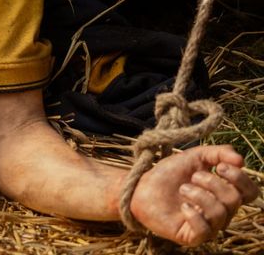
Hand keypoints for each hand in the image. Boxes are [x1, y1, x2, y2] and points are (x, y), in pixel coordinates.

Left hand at [130, 144, 258, 245]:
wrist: (141, 188)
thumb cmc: (169, 174)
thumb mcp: (194, 157)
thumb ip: (218, 153)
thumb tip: (240, 160)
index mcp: (225, 194)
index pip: (250, 192)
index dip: (240, 178)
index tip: (219, 167)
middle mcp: (222, 212)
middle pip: (235, 200)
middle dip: (214, 183)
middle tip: (194, 177)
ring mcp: (209, 226)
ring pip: (220, 213)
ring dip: (199, 195)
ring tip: (182, 188)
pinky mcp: (193, 237)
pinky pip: (205, 229)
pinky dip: (193, 214)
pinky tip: (182, 206)